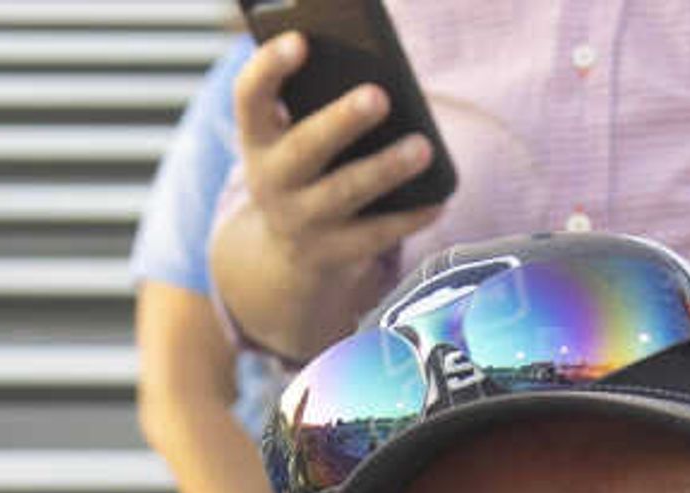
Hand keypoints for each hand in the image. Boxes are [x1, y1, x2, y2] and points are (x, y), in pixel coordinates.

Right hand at [231, 34, 441, 289]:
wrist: (287, 252)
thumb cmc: (305, 169)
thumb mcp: (293, 139)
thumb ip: (317, 108)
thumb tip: (379, 87)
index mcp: (258, 139)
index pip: (250, 96)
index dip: (269, 67)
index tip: (300, 40)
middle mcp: (271, 181)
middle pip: (305, 147)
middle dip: (341, 122)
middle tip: (379, 95)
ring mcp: (300, 221)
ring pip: (345, 193)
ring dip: (385, 169)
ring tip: (423, 147)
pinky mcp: (332, 254)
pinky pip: (375, 235)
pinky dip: (409, 218)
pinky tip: (439, 199)